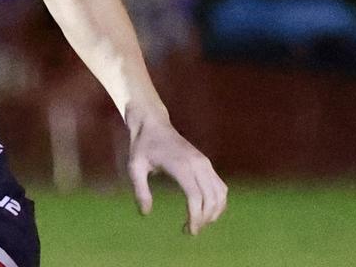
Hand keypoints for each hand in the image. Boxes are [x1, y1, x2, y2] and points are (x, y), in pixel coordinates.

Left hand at [126, 110, 227, 234]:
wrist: (153, 123)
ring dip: (214, 212)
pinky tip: (206, 211)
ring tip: (198, 223)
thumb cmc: (142, 146)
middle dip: (204, 219)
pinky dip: (217, 202)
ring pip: (220, 193)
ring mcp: (204, 162)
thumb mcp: (135, 166)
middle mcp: (197, 163)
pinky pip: (220, 186)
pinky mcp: (206, 163)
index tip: (189, 231)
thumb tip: (146, 213)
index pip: (196, 196)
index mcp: (180, 165)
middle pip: (211, 198)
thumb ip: (140, 190)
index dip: (195, 216)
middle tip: (190, 231)